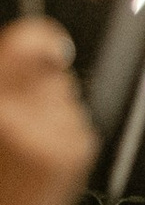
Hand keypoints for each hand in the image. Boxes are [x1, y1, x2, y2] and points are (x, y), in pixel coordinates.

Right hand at [0, 19, 93, 204]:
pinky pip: (76, 125)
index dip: (40, 39)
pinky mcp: (73, 153)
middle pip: (54, 71)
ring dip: (52, 114)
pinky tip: (40, 165)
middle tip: (18, 123)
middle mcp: (17, 112)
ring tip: (24, 151)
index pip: (29, 43)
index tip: (50, 48)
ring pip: (66, 99)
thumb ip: (9, 81)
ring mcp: (50, 133)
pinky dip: (62, 138)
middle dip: (42, 87)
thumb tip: (51, 43)